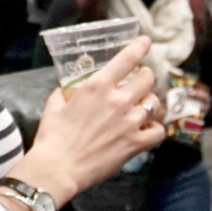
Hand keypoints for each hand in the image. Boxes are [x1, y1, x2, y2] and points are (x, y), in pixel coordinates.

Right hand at [12, 36, 164, 204]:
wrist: (58, 168)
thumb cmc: (52, 137)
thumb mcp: (53, 107)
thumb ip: (62, 94)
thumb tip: (65, 91)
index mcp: (98, 86)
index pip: (127, 59)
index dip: (140, 47)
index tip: (146, 41)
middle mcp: (118, 100)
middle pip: (147, 79)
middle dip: (146, 77)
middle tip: (142, 81)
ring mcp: (130, 122)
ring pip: (155, 103)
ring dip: (151, 102)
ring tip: (145, 106)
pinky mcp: (136, 143)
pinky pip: (158, 131)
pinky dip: (156, 129)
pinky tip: (149, 129)